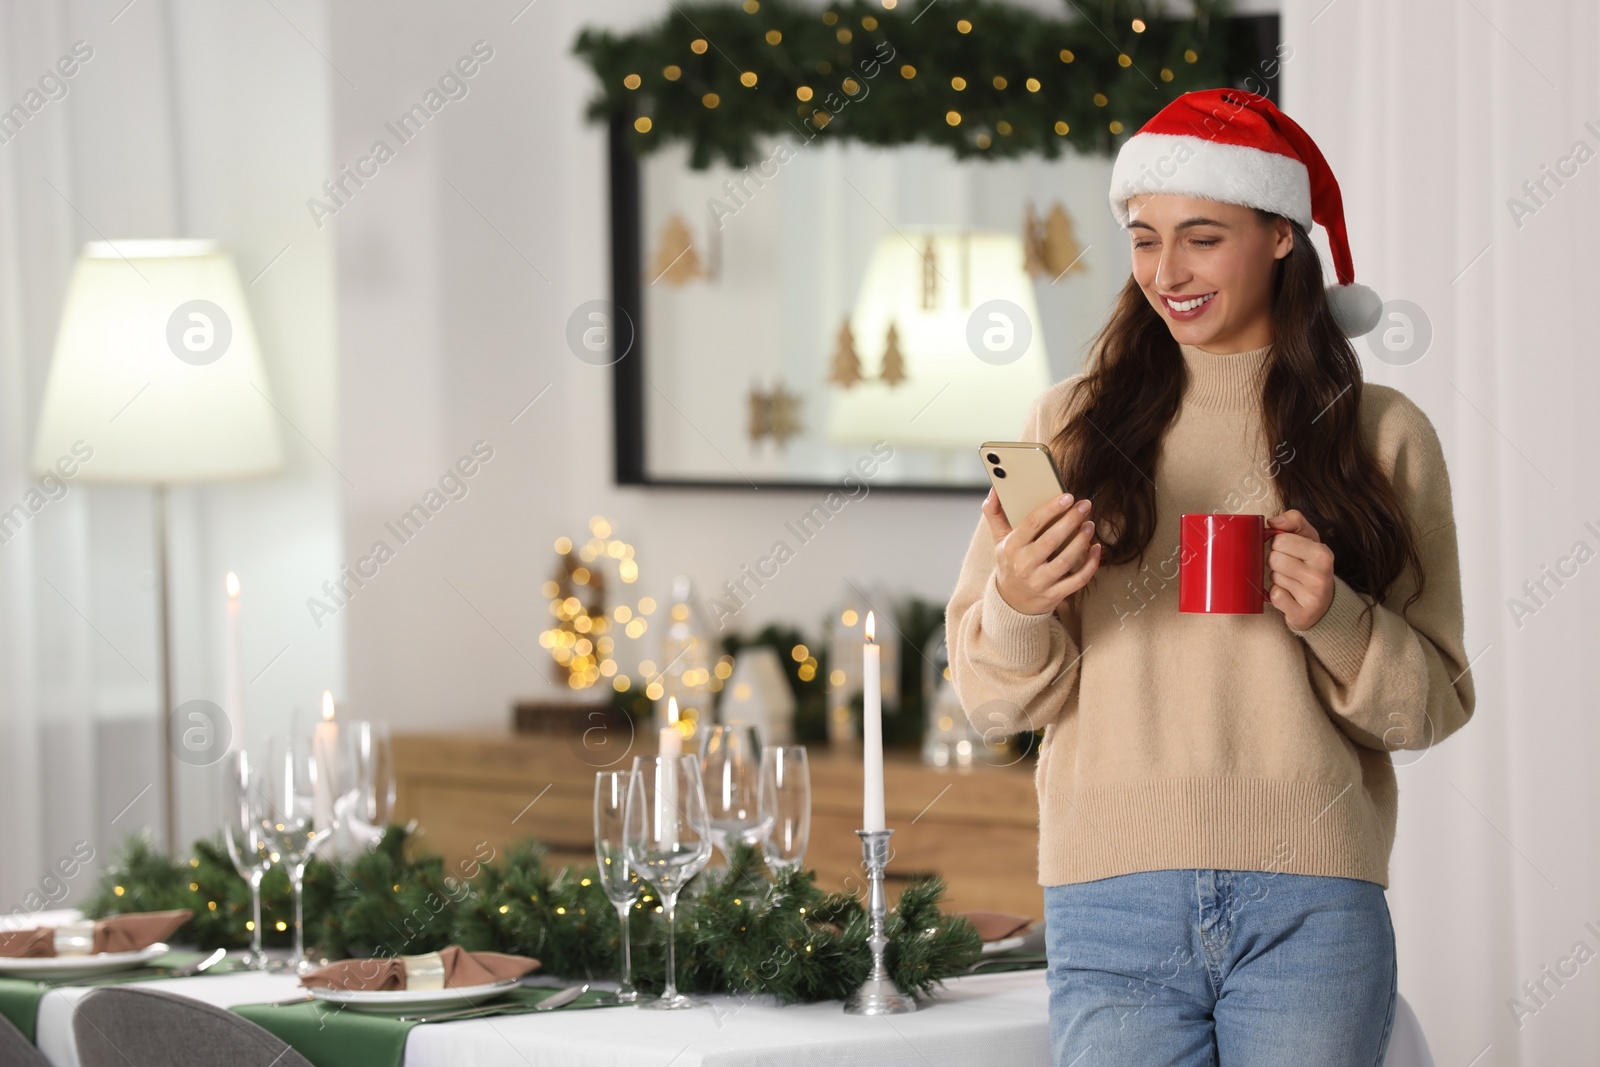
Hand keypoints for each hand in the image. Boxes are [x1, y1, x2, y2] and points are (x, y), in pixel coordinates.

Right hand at [983, 488, 1100, 614]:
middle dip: (1071, 520)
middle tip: (1084, 505)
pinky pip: (1078, 580)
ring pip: (1066, 560)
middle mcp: (1024, 566)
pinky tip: (1096, 549)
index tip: (1068, 497)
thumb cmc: (1010, 563)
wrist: (1011, 601)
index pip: (1032, 523)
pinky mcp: (1054, 595)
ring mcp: (1039, 582)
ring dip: (1082, 541)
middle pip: (1051, 540)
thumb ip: (994, 514)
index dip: (1051, 508)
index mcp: (1010, 548)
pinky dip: (1090, 564)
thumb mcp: (998, 540)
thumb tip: (994, 489)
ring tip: (1090, 525)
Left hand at [1266, 509, 1334, 628]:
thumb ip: (1293, 521)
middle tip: (1289, 567)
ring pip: (1274, 578)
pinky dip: (1276, 595)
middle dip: (1276, 562)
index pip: (1280, 540)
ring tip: (1291, 581)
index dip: (1278, 544)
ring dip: (1277, 579)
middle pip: (1274, 559)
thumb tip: (1273, 521)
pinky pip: (1274, 596)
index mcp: (1322, 553)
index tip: (1289, 551)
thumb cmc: (1311, 564)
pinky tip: (1289, 595)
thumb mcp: (1308, 538)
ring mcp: (1313, 596)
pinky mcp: (1302, 614)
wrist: (1324, 603)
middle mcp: (1321, 575)